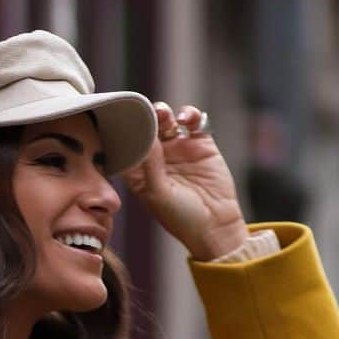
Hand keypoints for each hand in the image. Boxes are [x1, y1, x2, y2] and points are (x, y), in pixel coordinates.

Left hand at [122, 101, 248, 260]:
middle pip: (146, 129)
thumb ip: (151, 165)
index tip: (122, 122)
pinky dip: (189, 114)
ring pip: (167, 122)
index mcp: (140, 173)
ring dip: (163, 113)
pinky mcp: (200, 143)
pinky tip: (185, 118)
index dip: (124, 133)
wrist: (216, 225)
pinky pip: (193, 121)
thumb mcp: (160, 194)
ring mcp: (179, 149)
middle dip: (144, 119)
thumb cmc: (182, 218)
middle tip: (146, 115)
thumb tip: (146, 136)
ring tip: (164, 115)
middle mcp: (158, 158)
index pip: (127, 147)